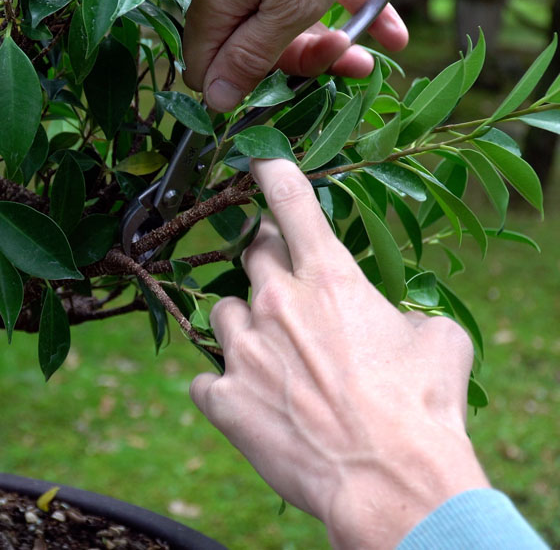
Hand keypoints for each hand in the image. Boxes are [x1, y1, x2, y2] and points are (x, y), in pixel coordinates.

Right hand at [183, 0, 408, 111]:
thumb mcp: (291, 7)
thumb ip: (252, 57)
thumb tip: (214, 101)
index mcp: (212, 3)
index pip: (209, 70)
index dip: (245, 87)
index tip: (293, 86)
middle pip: (250, 48)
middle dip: (302, 60)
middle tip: (351, 63)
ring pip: (280, 22)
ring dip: (329, 41)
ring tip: (373, 51)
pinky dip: (341, 9)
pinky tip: (387, 30)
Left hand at [190, 159, 489, 548]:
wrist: (390, 482)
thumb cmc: (422, 410)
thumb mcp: (438, 342)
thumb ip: (405, 312)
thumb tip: (396, 320)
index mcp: (329, 278)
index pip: (291, 204)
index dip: (271, 174)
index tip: (258, 159)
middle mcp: (277, 302)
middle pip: (252, 255)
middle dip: (267, 261)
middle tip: (287, 289)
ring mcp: (244, 349)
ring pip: (221, 311)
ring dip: (243, 323)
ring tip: (272, 354)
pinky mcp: (223, 397)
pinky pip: (204, 378)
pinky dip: (222, 385)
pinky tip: (250, 401)